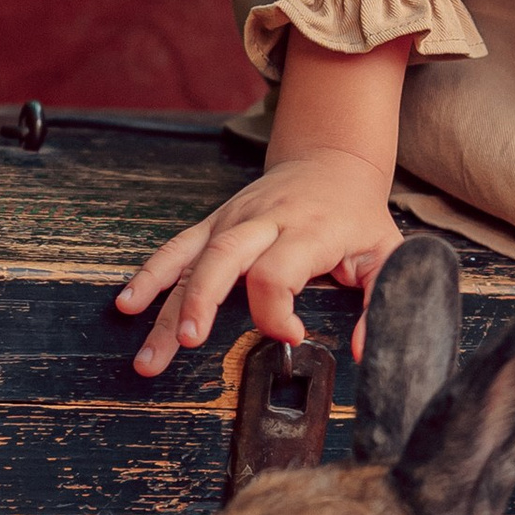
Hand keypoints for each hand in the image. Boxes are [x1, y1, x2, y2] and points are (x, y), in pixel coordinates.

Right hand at [117, 143, 402, 377]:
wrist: (332, 160)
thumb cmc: (358, 214)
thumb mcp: (386, 251)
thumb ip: (379, 299)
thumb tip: (363, 351)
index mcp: (307, 230)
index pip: (277, 271)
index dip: (277, 310)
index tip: (291, 337)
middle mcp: (264, 221)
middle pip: (224, 258)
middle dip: (202, 301)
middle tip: (189, 342)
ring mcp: (233, 218)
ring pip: (193, 258)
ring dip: (166, 304)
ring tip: (150, 353)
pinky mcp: (215, 221)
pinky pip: (177, 247)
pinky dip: (151, 274)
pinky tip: (129, 303)